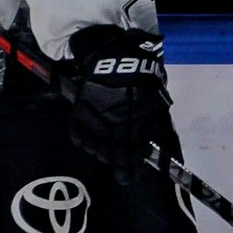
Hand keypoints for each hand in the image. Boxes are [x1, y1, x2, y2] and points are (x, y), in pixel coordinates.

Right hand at [66, 25, 170, 185]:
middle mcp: (112, 126)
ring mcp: (93, 121)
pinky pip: (80, 138)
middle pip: (112, 156)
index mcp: (135, 123)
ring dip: (103, 152)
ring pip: (96, 149)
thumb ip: (150, 124)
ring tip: (108, 147)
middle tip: (121, 166)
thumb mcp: (155, 100)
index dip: (130, 169)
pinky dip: (87, 141)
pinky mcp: (78, 115)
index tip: (129, 176)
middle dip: (118, 162)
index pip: (131, 156)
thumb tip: (144, 143)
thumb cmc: (140, 76)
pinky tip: (93, 139)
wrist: (112, 55)